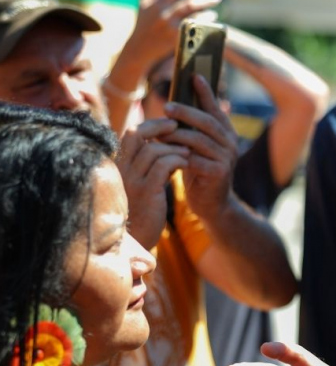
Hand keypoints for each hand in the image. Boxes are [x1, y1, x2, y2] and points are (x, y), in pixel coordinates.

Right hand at [116, 119, 188, 248]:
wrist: (135, 240)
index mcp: (117, 165)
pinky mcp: (146, 192)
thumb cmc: (140, 211)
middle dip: (159, 126)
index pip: (130, 134)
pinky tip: (186, 164)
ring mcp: (132, 181)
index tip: (169, 125)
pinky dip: (177, 160)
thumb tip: (165, 145)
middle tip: (177, 126)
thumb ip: (148, 165)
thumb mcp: (141, 184)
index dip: (150, 125)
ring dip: (174, 147)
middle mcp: (120, 170)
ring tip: (187, 151)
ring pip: (153, 150)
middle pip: (136, 134)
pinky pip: (163, 166)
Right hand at [123, 0, 221, 70]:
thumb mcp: (146, 6)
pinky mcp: (175, 40)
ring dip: (207, 14)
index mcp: (155, 2)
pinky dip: (203, 25)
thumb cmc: (146, 24)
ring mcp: (169, 27)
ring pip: (194, 18)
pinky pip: (194, 30)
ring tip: (213, 12)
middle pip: (189, 3)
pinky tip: (209, 24)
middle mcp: (162, 14)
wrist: (138, 49)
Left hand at [160, 75, 238, 220]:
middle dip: (187, 112)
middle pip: (208, 122)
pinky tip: (165, 153)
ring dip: (178, 134)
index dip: (206, 92)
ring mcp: (227, 158)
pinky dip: (180, 155)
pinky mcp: (219, 173)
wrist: (213, 204)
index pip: (216, 108)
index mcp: (226, 133)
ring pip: (200, 140)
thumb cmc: (200, 171)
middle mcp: (230, 143)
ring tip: (160, 131)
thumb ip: (194, 129)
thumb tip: (174, 105)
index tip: (194, 75)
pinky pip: (197, 159)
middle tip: (168, 106)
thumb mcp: (198, 147)